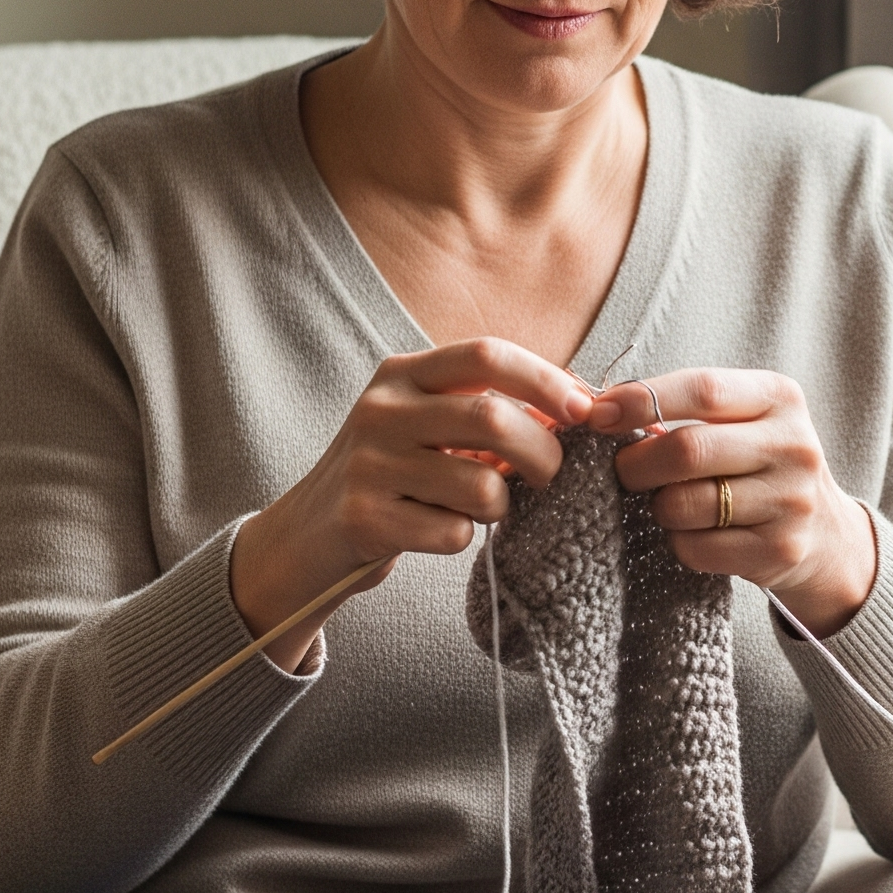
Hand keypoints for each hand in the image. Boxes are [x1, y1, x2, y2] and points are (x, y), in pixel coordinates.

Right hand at [231, 340, 592, 671]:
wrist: (307, 536)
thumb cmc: (394, 474)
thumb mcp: (429, 423)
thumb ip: (490, 408)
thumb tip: (583, 405)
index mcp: (403, 374)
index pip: (487, 354)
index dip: (546, 379)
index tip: (585, 410)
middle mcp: (380, 410)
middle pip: (493, 419)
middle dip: (543, 452)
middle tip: (551, 475)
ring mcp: (368, 465)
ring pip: (482, 485)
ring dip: (502, 505)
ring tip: (481, 506)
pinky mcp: (363, 518)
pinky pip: (453, 532)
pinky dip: (463, 538)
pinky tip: (437, 530)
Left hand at [590, 369, 877, 636]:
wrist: (826, 534)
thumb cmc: (760, 464)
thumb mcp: (743, 419)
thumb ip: (684, 408)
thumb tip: (596, 408)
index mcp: (781, 398)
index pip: (702, 389)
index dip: (640, 400)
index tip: (597, 415)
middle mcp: (793, 446)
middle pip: (687, 450)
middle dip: (636, 463)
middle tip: (621, 471)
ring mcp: (791, 501)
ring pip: (684, 504)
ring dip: (658, 506)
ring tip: (668, 501)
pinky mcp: (779, 550)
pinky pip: (695, 548)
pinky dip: (678, 541)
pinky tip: (693, 532)